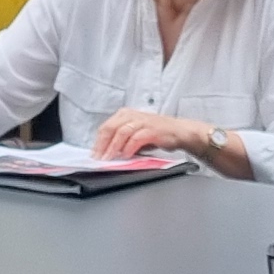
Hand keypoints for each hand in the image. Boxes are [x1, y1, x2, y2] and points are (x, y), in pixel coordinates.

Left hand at [89, 107, 205, 161]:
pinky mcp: (152, 130)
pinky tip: (125, 155)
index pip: (106, 127)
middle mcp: (132, 115)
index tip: (93, 154)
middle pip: (111, 128)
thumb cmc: (156, 133)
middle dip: (102, 145)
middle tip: (98, 158)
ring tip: (109, 158)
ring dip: (113, 147)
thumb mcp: (135, 134)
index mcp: (125, 114)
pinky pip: (136, 138)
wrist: (179, 131)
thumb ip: (122, 140)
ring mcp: (142, 121)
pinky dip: (129, 147)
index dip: (98, 141)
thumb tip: (106, 152)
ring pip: (121, 132)